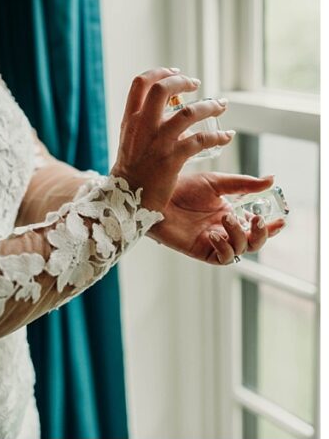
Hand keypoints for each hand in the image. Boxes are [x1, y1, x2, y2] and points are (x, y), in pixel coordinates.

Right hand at [109, 68, 233, 210]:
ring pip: (187, 113)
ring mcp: (157, 143)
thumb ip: (144, 121)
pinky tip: (227, 137)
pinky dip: (218, 137)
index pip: (141, 83)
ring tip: (221, 106)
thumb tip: (168, 104)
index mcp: (130, 120)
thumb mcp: (130, 139)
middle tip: (197, 84)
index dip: (160, 72)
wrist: (126, 199)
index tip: (176, 73)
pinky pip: (201, 141)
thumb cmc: (132, 169)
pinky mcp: (172, 159)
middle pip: (161, 89)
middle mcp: (142, 127)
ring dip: (209, 106)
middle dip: (183, 82)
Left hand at [148, 173, 285, 264]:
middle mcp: (224, 229)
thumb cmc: (181, 188)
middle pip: (254, 243)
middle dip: (261, 233)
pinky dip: (224, 247)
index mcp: (229, 214)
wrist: (156, 196)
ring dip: (239, 235)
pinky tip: (214, 234)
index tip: (281, 219)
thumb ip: (244, 185)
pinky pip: (222, 258)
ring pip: (241, 250)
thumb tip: (271, 179)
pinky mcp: (200, 250)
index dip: (271, 226)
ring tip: (225, 218)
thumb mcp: (216, 183)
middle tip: (256, 219)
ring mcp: (213, 241)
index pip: (256, 226)